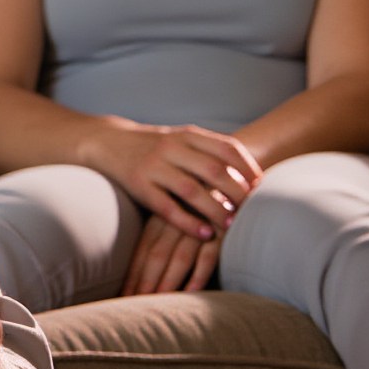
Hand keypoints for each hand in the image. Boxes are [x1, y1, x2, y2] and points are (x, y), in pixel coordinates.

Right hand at [82, 122, 259, 241]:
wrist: (106, 141)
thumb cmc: (154, 146)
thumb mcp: (181, 139)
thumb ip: (209, 152)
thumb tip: (254, 180)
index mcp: (186, 134)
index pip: (227, 148)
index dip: (249, 169)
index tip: (263, 188)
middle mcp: (170, 147)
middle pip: (213, 170)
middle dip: (237, 193)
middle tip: (252, 212)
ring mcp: (152, 165)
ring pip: (191, 190)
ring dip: (215, 210)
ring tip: (232, 226)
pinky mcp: (137, 185)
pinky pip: (166, 207)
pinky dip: (187, 222)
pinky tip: (203, 234)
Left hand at [121, 211, 220, 294]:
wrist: (235, 191)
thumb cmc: (203, 212)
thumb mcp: (178, 218)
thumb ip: (163, 240)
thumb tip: (144, 274)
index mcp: (162, 216)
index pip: (144, 248)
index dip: (134, 272)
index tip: (125, 293)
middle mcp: (178, 220)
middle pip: (157, 254)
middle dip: (146, 280)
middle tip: (137, 303)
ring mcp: (201, 226)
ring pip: (179, 257)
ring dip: (168, 281)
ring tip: (158, 302)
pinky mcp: (224, 232)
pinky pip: (208, 256)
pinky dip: (199, 274)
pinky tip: (190, 292)